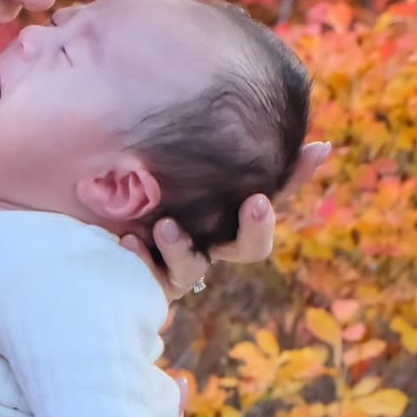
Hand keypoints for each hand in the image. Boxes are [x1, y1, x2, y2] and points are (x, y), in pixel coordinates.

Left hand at [122, 139, 331, 297]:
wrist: (101, 203)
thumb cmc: (151, 177)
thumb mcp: (188, 153)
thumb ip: (238, 141)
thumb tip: (316, 139)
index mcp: (230, 214)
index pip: (270, 205)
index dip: (290, 187)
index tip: (292, 169)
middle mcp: (212, 242)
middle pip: (251, 249)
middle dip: (257, 230)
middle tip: (256, 203)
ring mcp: (182, 265)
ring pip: (194, 268)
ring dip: (181, 248)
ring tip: (165, 226)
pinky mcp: (148, 278)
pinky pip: (150, 276)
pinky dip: (141, 258)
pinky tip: (129, 241)